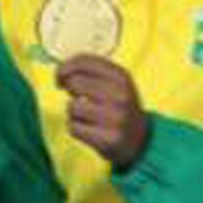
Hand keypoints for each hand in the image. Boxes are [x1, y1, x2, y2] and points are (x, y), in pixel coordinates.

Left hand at [57, 55, 149, 169]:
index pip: (83, 61)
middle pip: (74, 82)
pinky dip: (76, 129)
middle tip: (80, 98)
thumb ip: (88, 70)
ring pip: (72, 107)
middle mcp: (121, 96)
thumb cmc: (118, 106)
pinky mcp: (109, 140)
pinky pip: (73, 127)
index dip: (64, 67)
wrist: (141, 141)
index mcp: (121, 77)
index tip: (61, 75)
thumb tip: (60, 71)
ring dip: (73, 112)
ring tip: (89, 117)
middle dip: (70, 89)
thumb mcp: (114, 82)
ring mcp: (116, 119)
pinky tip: (91, 131)